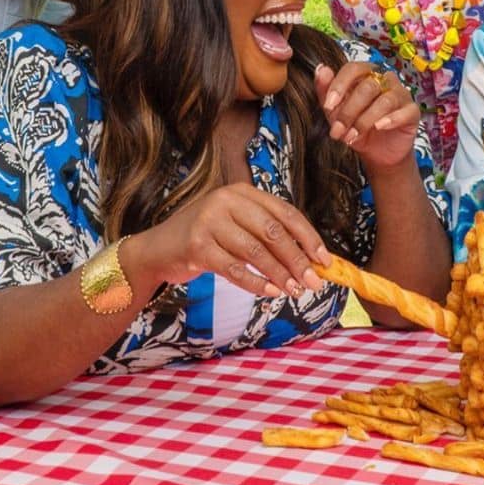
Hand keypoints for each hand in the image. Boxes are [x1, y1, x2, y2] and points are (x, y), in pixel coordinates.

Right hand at [138, 184, 330, 297]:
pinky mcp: (197, 246)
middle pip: (272, 232)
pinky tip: (271, 292)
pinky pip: (235, 269)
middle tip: (314, 283)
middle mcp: (224, 201)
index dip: (308, 237)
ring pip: (255, 252)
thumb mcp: (235, 226)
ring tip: (295, 291)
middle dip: (298, 260)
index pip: (284, 212)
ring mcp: (208, 222)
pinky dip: (256, 283)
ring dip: (280, 275)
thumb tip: (311, 261)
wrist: (159, 249)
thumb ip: (266, 235)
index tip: (325, 261)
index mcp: (240, 192)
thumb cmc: (205, 238)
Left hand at [315, 62, 420, 170]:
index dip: (339, 85)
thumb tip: (321, 69)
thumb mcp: (334, 112)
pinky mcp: (412, 111)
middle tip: (338, 130)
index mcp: (364, 74)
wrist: (375, 152)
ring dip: (365, 120)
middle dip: (349, 111)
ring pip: (385, 100)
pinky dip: (391, 119)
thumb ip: (325, 91)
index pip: (353, 68)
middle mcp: (384, 80)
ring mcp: (400, 94)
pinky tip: (379, 127)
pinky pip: (406, 111)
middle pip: (367, 87)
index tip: (328, 106)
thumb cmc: (354, 126)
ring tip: (352, 136)